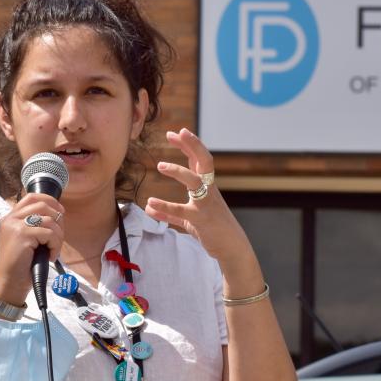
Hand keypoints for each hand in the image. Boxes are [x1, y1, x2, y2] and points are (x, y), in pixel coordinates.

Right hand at [0, 193, 64, 304]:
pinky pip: (49, 233)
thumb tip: (59, 213)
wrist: (10, 284)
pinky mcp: (21, 235)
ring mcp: (14, 226)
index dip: (50, 201)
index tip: (61, 212)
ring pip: (49, 220)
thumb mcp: (28, 240)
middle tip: (58, 238)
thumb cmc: (22, 265)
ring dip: (58, 237)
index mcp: (10, 218)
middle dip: (58, 220)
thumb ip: (36, 225)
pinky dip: (55, 245)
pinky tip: (49, 256)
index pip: (32, 197)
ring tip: (52, 250)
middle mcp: (10, 219)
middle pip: (43, 205)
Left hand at [145, 129, 254, 270]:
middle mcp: (209, 191)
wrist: (232, 248)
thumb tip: (149, 207)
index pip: (200, 160)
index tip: (176, 133)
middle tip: (177, 132)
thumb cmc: (213, 230)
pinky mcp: (201, 219)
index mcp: (208, 187)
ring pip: (195, 181)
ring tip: (160, 165)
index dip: (189, 145)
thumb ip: (171, 211)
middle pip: (205, 161)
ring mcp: (207, 204)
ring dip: (178, 171)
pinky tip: (150, 204)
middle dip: (192, 145)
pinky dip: (165, 207)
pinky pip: (181, 212)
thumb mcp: (190, 218)